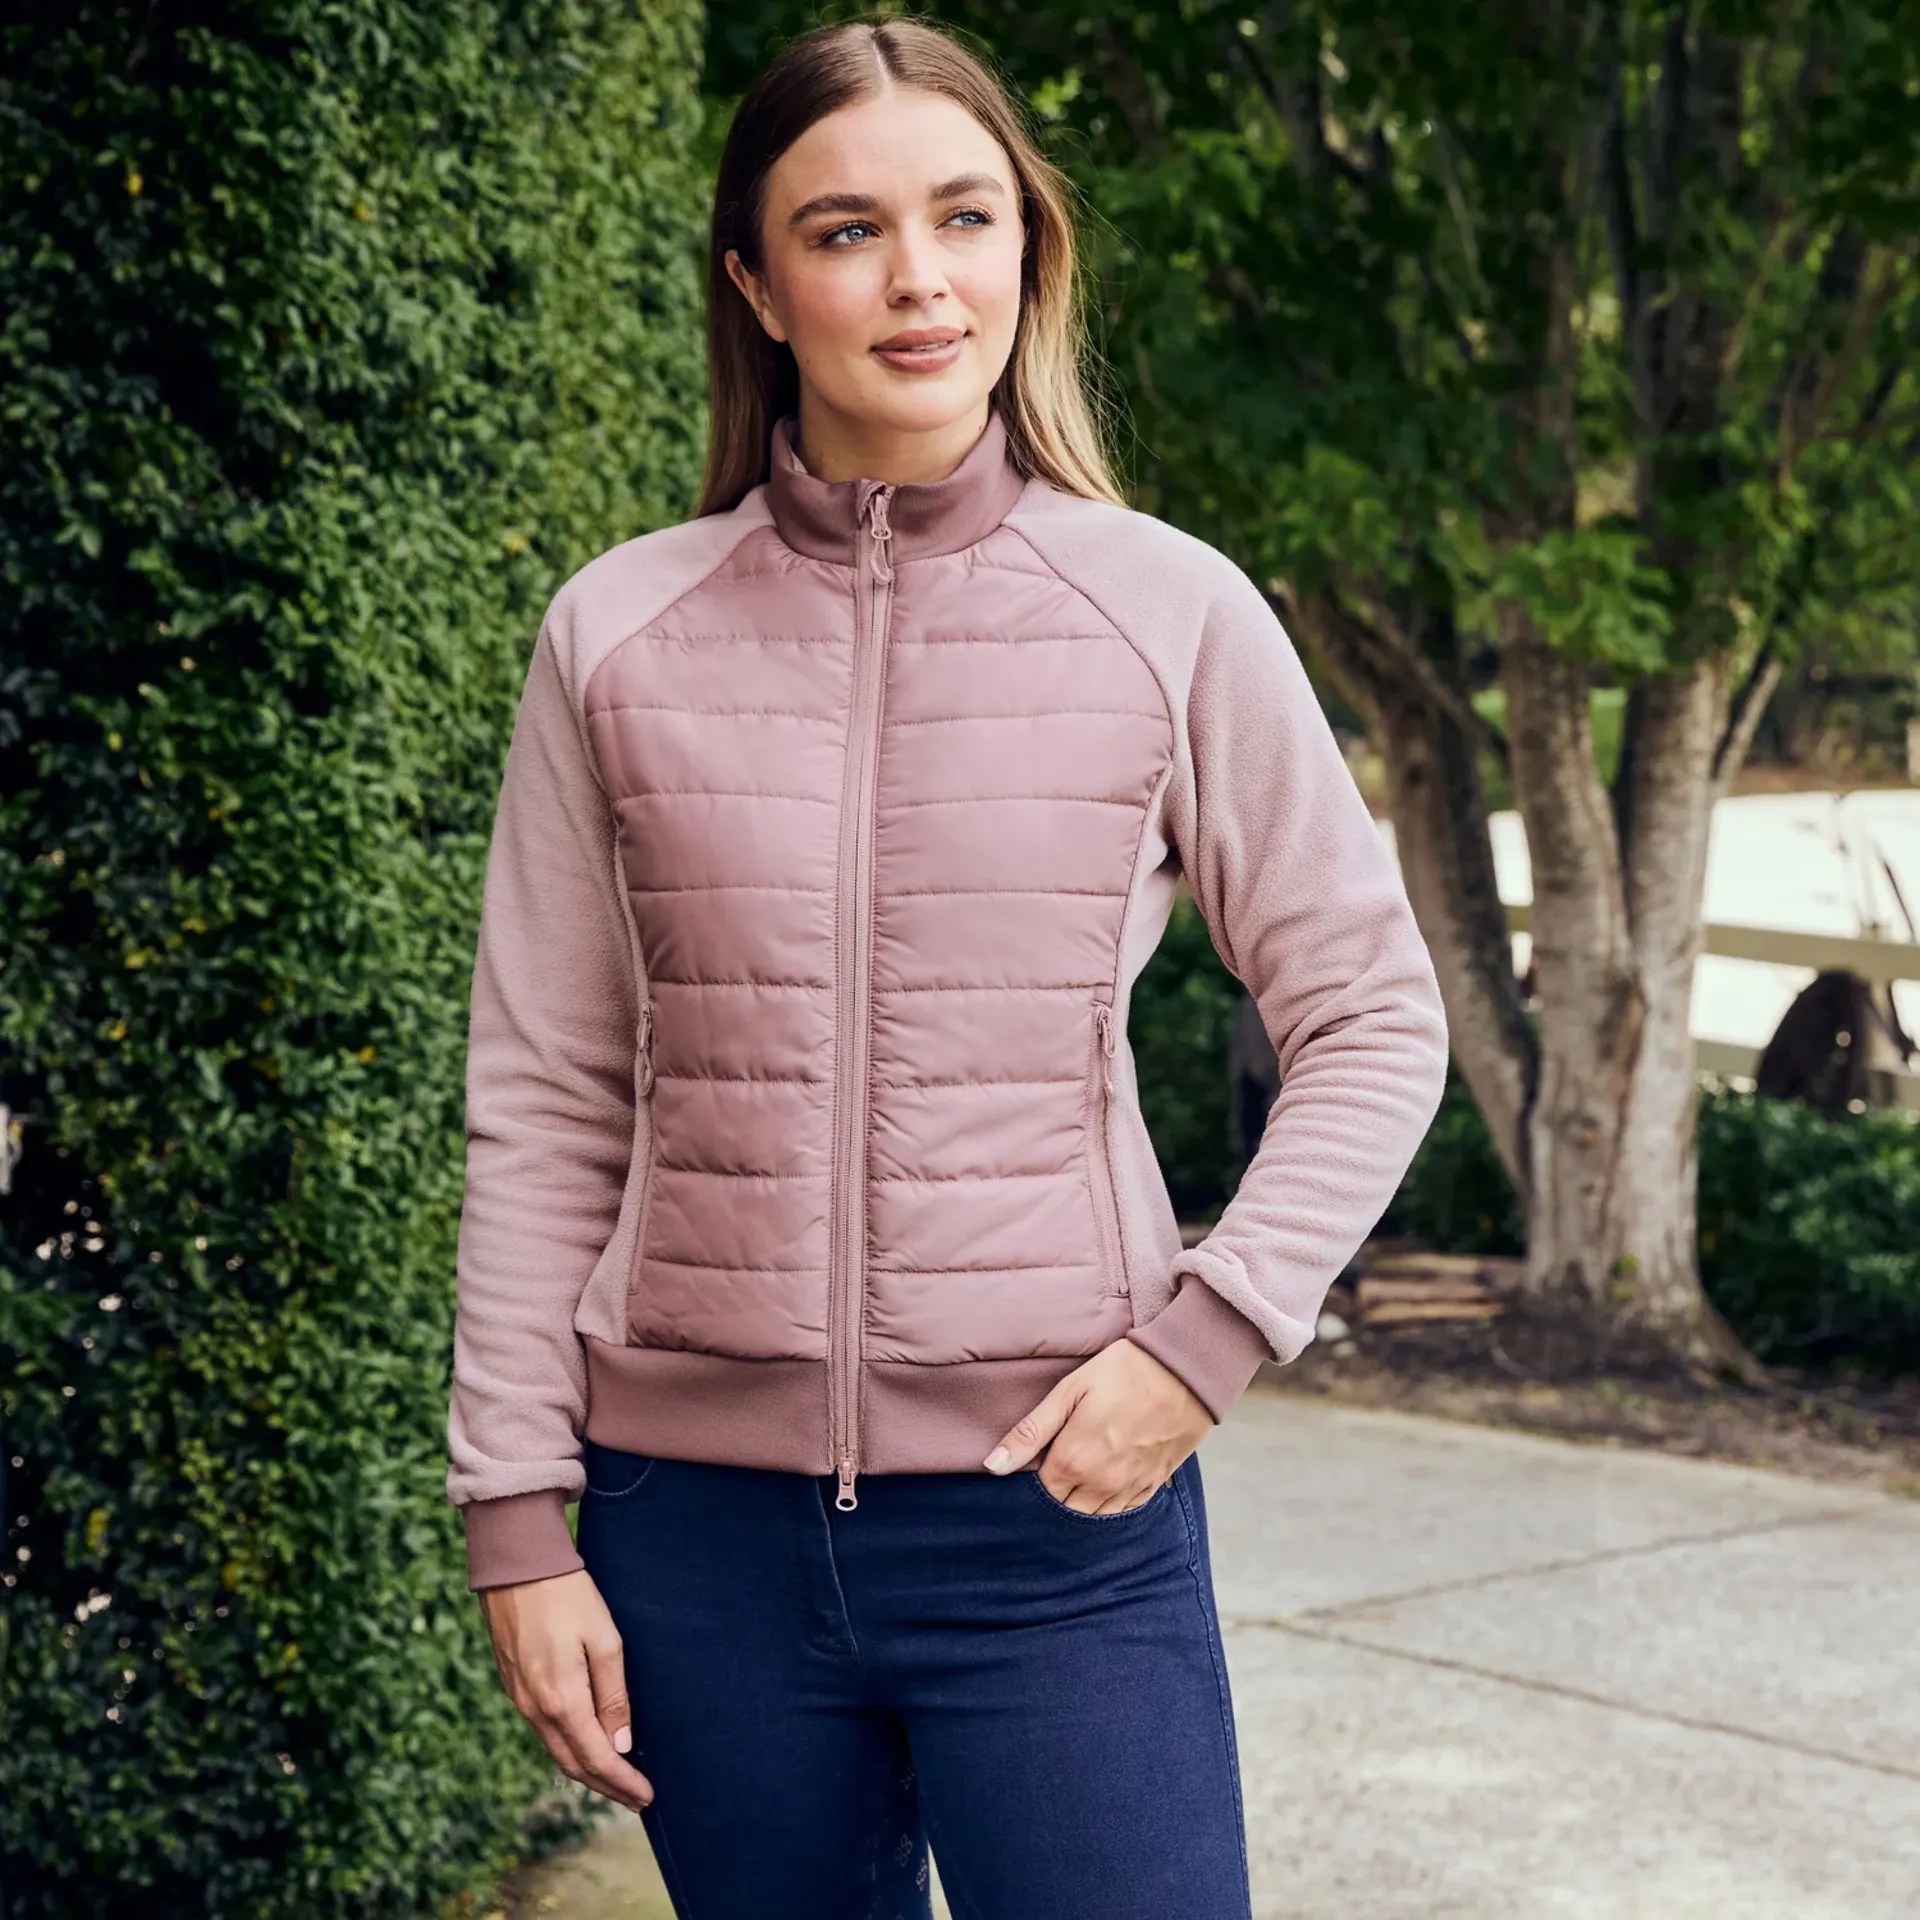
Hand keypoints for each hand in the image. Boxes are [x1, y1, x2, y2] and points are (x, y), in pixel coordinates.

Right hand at [479, 1568, 654, 1813]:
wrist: (517, 1567)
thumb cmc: (568, 1596)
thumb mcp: (605, 1640)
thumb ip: (613, 1696)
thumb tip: (620, 1744)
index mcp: (561, 1700)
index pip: (596, 1758)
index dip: (622, 1782)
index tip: (647, 1796)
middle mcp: (535, 1708)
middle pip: (573, 1764)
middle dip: (607, 1786)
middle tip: (636, 1798)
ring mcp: (520, 1699)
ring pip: (556, 1750)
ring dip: (587, 1770)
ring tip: (616, 1780)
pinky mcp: (514, 1685)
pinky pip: (543, 1731)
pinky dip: (568, 1748)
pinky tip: (584, 1745)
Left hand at [981, 1336, 1213, 1513]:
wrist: (1184, 1370)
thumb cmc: (1122, 1372)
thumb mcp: (1069, 1392)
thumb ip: (1030, 1432)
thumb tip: (992, 1467)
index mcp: (1073, 1462)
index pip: (1040, 1493)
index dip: (1034, 1478)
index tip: (1039, 1458)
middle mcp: (1101, 1485)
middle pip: (1064, 1511)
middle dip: (1056, 1495)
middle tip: (1060, 1465)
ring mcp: (1130, 1488)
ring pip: (1094, 1517)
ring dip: (1082, 1503)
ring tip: (1082, 1474)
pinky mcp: (1154, 1484)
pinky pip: (1124, 1512)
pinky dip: (1110, 1504)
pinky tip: (1107, 1482)